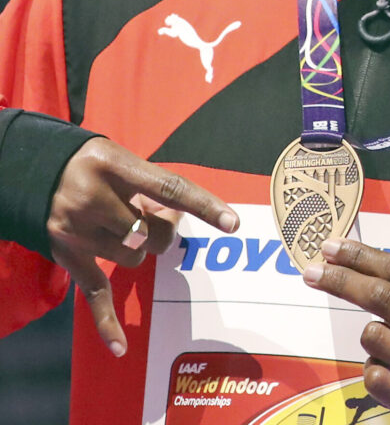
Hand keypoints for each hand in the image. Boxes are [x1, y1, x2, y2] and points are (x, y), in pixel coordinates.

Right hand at [47, 137, 238, 356]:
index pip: (170, 188)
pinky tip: (120, 347)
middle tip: (149, 216)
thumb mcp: (123, 161)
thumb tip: (180, 219)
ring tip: (121, 227)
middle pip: (151, 232)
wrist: (38, 171)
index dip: (204, 206)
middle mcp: (93, 196)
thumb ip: (152, 189)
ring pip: (134, 258)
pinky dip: (107, 322)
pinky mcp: (67, 255)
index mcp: (115, 165)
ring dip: (138, 248)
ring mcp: (77, 229)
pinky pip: (95, 293)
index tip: (232, 224)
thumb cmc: (96, 165)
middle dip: (160, 229)